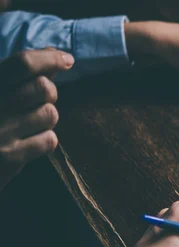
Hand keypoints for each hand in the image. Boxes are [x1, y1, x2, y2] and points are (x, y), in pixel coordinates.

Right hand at [0, 48, 73, 189]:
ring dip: (45, 117)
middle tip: (37, 99)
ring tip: (27, 122)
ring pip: (50, 114)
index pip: (23, 64)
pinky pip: (49, 140)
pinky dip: (44, 140)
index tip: (67, 59)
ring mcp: (0, 133)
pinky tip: (27, 141)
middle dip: (48, 91)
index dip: (50, 59)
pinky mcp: (9, 158)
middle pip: (43, 88)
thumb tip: (52, 52)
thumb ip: (18, 72)